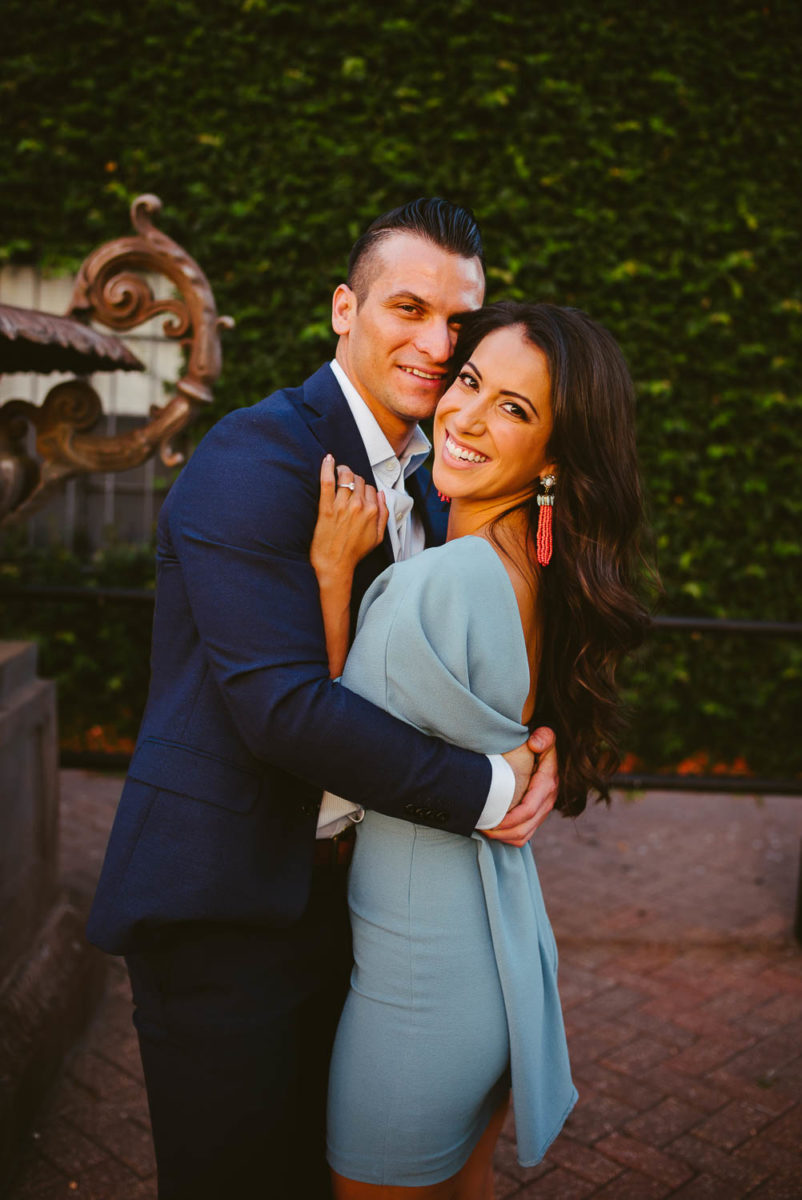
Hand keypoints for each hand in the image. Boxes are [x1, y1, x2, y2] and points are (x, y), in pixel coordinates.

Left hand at [310, 455, 387, 582]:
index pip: (370, 488)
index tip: (358, 493)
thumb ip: (383, 514)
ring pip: (345, 476)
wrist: (334, 564)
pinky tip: (328, 459)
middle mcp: (359, 506)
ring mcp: (342, 506)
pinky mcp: (326, 508)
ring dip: (343, 471)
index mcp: (372, 511)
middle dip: (354, 480)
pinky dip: (327, 467)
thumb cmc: (354, 552)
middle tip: (347, 483)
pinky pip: (327, 481)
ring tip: (339, 472)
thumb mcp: (378, 537)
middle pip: (358, 480)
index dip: (364, 490)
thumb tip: (381, 495)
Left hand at [484, 727, 557, 846]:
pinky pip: (524, 835)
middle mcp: (547, 801)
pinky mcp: (538, 815)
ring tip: (483, 831)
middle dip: (501, 832)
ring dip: (503, 838)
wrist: (551, 752)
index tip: (489, 820)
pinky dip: (508, 838)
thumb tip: (534, 745)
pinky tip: (493, 831)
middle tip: (480, 827)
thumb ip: (544, 737)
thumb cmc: (542, 743)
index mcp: (547, 785)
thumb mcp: (547, 735)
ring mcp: (543, 810)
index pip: (528, 810)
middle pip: (524, 828)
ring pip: (524, 836)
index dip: (508, 819)